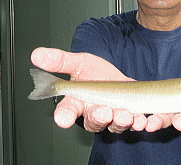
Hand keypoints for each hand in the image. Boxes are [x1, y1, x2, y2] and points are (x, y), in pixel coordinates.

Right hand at [31, 47, 165, 132]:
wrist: (118, 77)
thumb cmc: (96, 74)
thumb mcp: (79, 62)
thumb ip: (60, 61)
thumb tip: (37, 54)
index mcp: (77, 101)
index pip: (66, 110)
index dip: (63, 115)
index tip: (62, 118)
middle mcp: (94, 112)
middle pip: (92, 121)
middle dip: (98, 118)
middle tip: (103, 112)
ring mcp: (113, 116)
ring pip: (114, 125)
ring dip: (120, 122)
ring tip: (125, 115)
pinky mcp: (131, 117)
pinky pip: (135, 124)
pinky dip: (140, 123)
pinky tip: (143, 119)